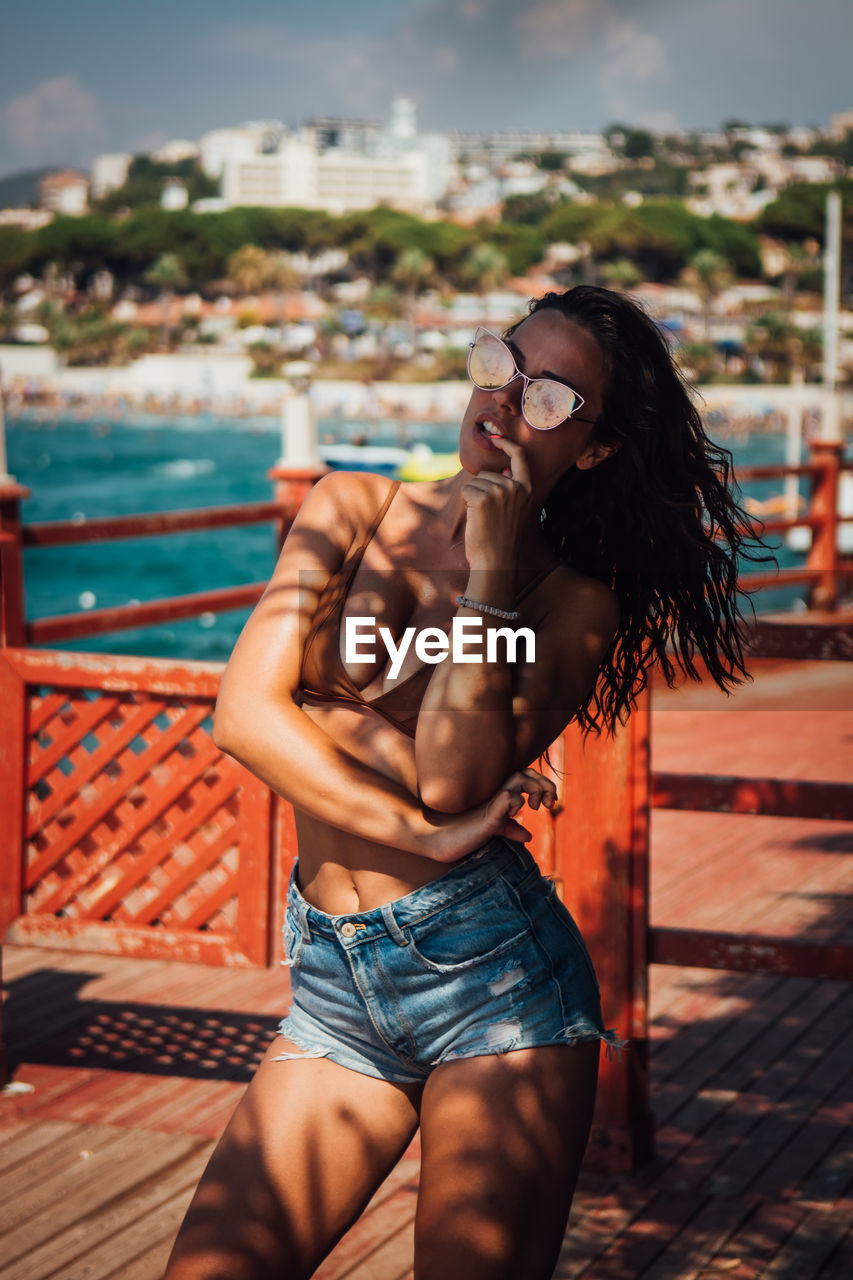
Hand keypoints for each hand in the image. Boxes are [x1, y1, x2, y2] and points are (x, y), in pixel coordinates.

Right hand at [424, 767, 556, 863]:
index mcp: (499, 793)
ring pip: (519, 778)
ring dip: (534, 789)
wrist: (440, 839)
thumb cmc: (463, 832)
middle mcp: (495, 791)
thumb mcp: (492, 829)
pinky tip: (515, 813)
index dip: (543, 785)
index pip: (527, 775)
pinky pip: (508, 798)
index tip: (550, 803)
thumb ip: (509, 828)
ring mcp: (490, 799)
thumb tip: (528, 836)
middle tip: (549, 804)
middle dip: (545, 785)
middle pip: (527, 772)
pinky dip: (517, 803)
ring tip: (534, 807)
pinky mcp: (486, 813)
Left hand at [462, 438, 534, 569]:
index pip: (519, 456)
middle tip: (488, 515)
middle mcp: (515, 487)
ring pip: (475, 482)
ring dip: (473, 498)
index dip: (506, 443)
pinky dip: (465, 502)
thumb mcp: (514, 509)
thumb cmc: (501, 537)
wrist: (495, 560)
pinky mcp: (483, 498)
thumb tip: (501, 470)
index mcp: (527, 489)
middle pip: (487, 474)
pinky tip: (474, 518)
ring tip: (483, 518)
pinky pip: (466, 490)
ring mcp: (500, 491)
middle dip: (481, 490)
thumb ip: (510, 489)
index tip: (495, 439)